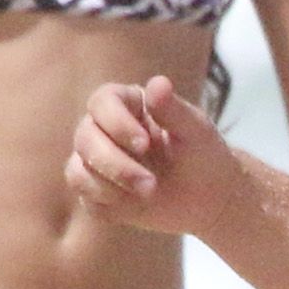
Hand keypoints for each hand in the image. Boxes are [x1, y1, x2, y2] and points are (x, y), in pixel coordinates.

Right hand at [65, 76, 240, 240]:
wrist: (211, 198)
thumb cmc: (203, 155)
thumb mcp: (196, 131)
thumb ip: (174, 110)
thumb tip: (158, 83)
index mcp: (125, 103)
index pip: (102, 102)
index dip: (116, 123)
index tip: (145, 144)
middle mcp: (103, 128)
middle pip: (85, 138)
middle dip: (115, 164)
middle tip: (151, 185)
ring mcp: (96, 161)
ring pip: (77, 171)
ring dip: (110, 186)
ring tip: (149, 194)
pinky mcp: (96, 191)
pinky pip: (85, 197)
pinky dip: (107, 203)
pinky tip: (137, 205)